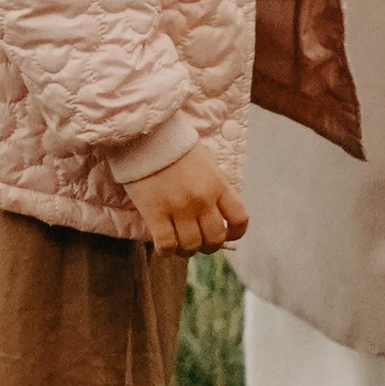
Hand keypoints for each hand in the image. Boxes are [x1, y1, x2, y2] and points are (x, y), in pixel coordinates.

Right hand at [129, 137, 247, 255]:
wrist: (144, 134)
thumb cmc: (174, 147)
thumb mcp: (206, 163)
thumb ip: (215, 187)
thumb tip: (219, 212)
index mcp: (218, 185)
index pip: (240, 219)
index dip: (235, 233)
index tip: (227, 235)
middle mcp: (202, 199)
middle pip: (215, 238)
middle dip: (209, 246)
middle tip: (199, 242)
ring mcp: (179, 207)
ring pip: (192, 245)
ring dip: (187, 250)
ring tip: (180, 244)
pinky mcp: (154, 212)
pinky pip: (166, 244)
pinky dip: (167, 251)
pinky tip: (164, 246)